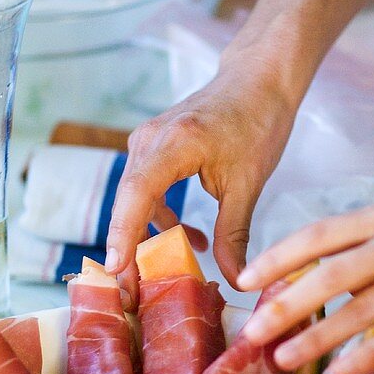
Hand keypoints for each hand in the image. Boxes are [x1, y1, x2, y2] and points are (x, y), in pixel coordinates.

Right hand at [105, 67, 295, 302]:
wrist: (258, 81)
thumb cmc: (258, 122)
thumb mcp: (249, 183)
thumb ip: (234, 233)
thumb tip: (236, 279)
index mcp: (173, 144)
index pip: (136, 195)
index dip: (124, 236)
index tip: (116, 270)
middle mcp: (149, 140)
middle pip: (127, 202)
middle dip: (127, 249)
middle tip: (130, 293)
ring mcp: (147, 141)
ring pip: (134, 198)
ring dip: (146, 236)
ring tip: (161, 274)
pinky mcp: (153, 147)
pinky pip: (145, 188)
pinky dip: (160, 216)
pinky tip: (189, 237)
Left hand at [239, 178, 373, 369]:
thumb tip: (331, 263)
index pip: (321, 234)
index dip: (279, 257)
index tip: (246, 278)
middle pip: (330, 277)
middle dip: (286, 308)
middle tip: (251, 334)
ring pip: (361, 311)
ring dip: (318, 338)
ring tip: (283, 360)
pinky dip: (373, 355)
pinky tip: (344, 373)